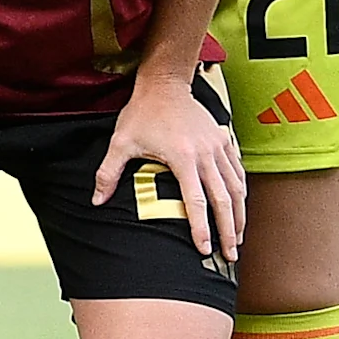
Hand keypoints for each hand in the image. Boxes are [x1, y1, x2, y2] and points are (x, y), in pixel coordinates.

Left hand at [97, 78, 244, 262]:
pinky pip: (238, 171)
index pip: (196, 201)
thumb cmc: (142, 112)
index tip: (204, 249)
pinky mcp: (224, 139)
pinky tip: (240, 207)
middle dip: (229, 230)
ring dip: (239, 214)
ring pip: (237, 187)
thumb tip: (97, 200)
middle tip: (229, 254)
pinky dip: (241, 192)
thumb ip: (108, 173)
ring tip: (237, 237)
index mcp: (182, 157)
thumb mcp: (120, 142)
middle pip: (224, 199)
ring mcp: (218, 146)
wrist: (165, 83)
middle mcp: (205, 154)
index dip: (200, 227)